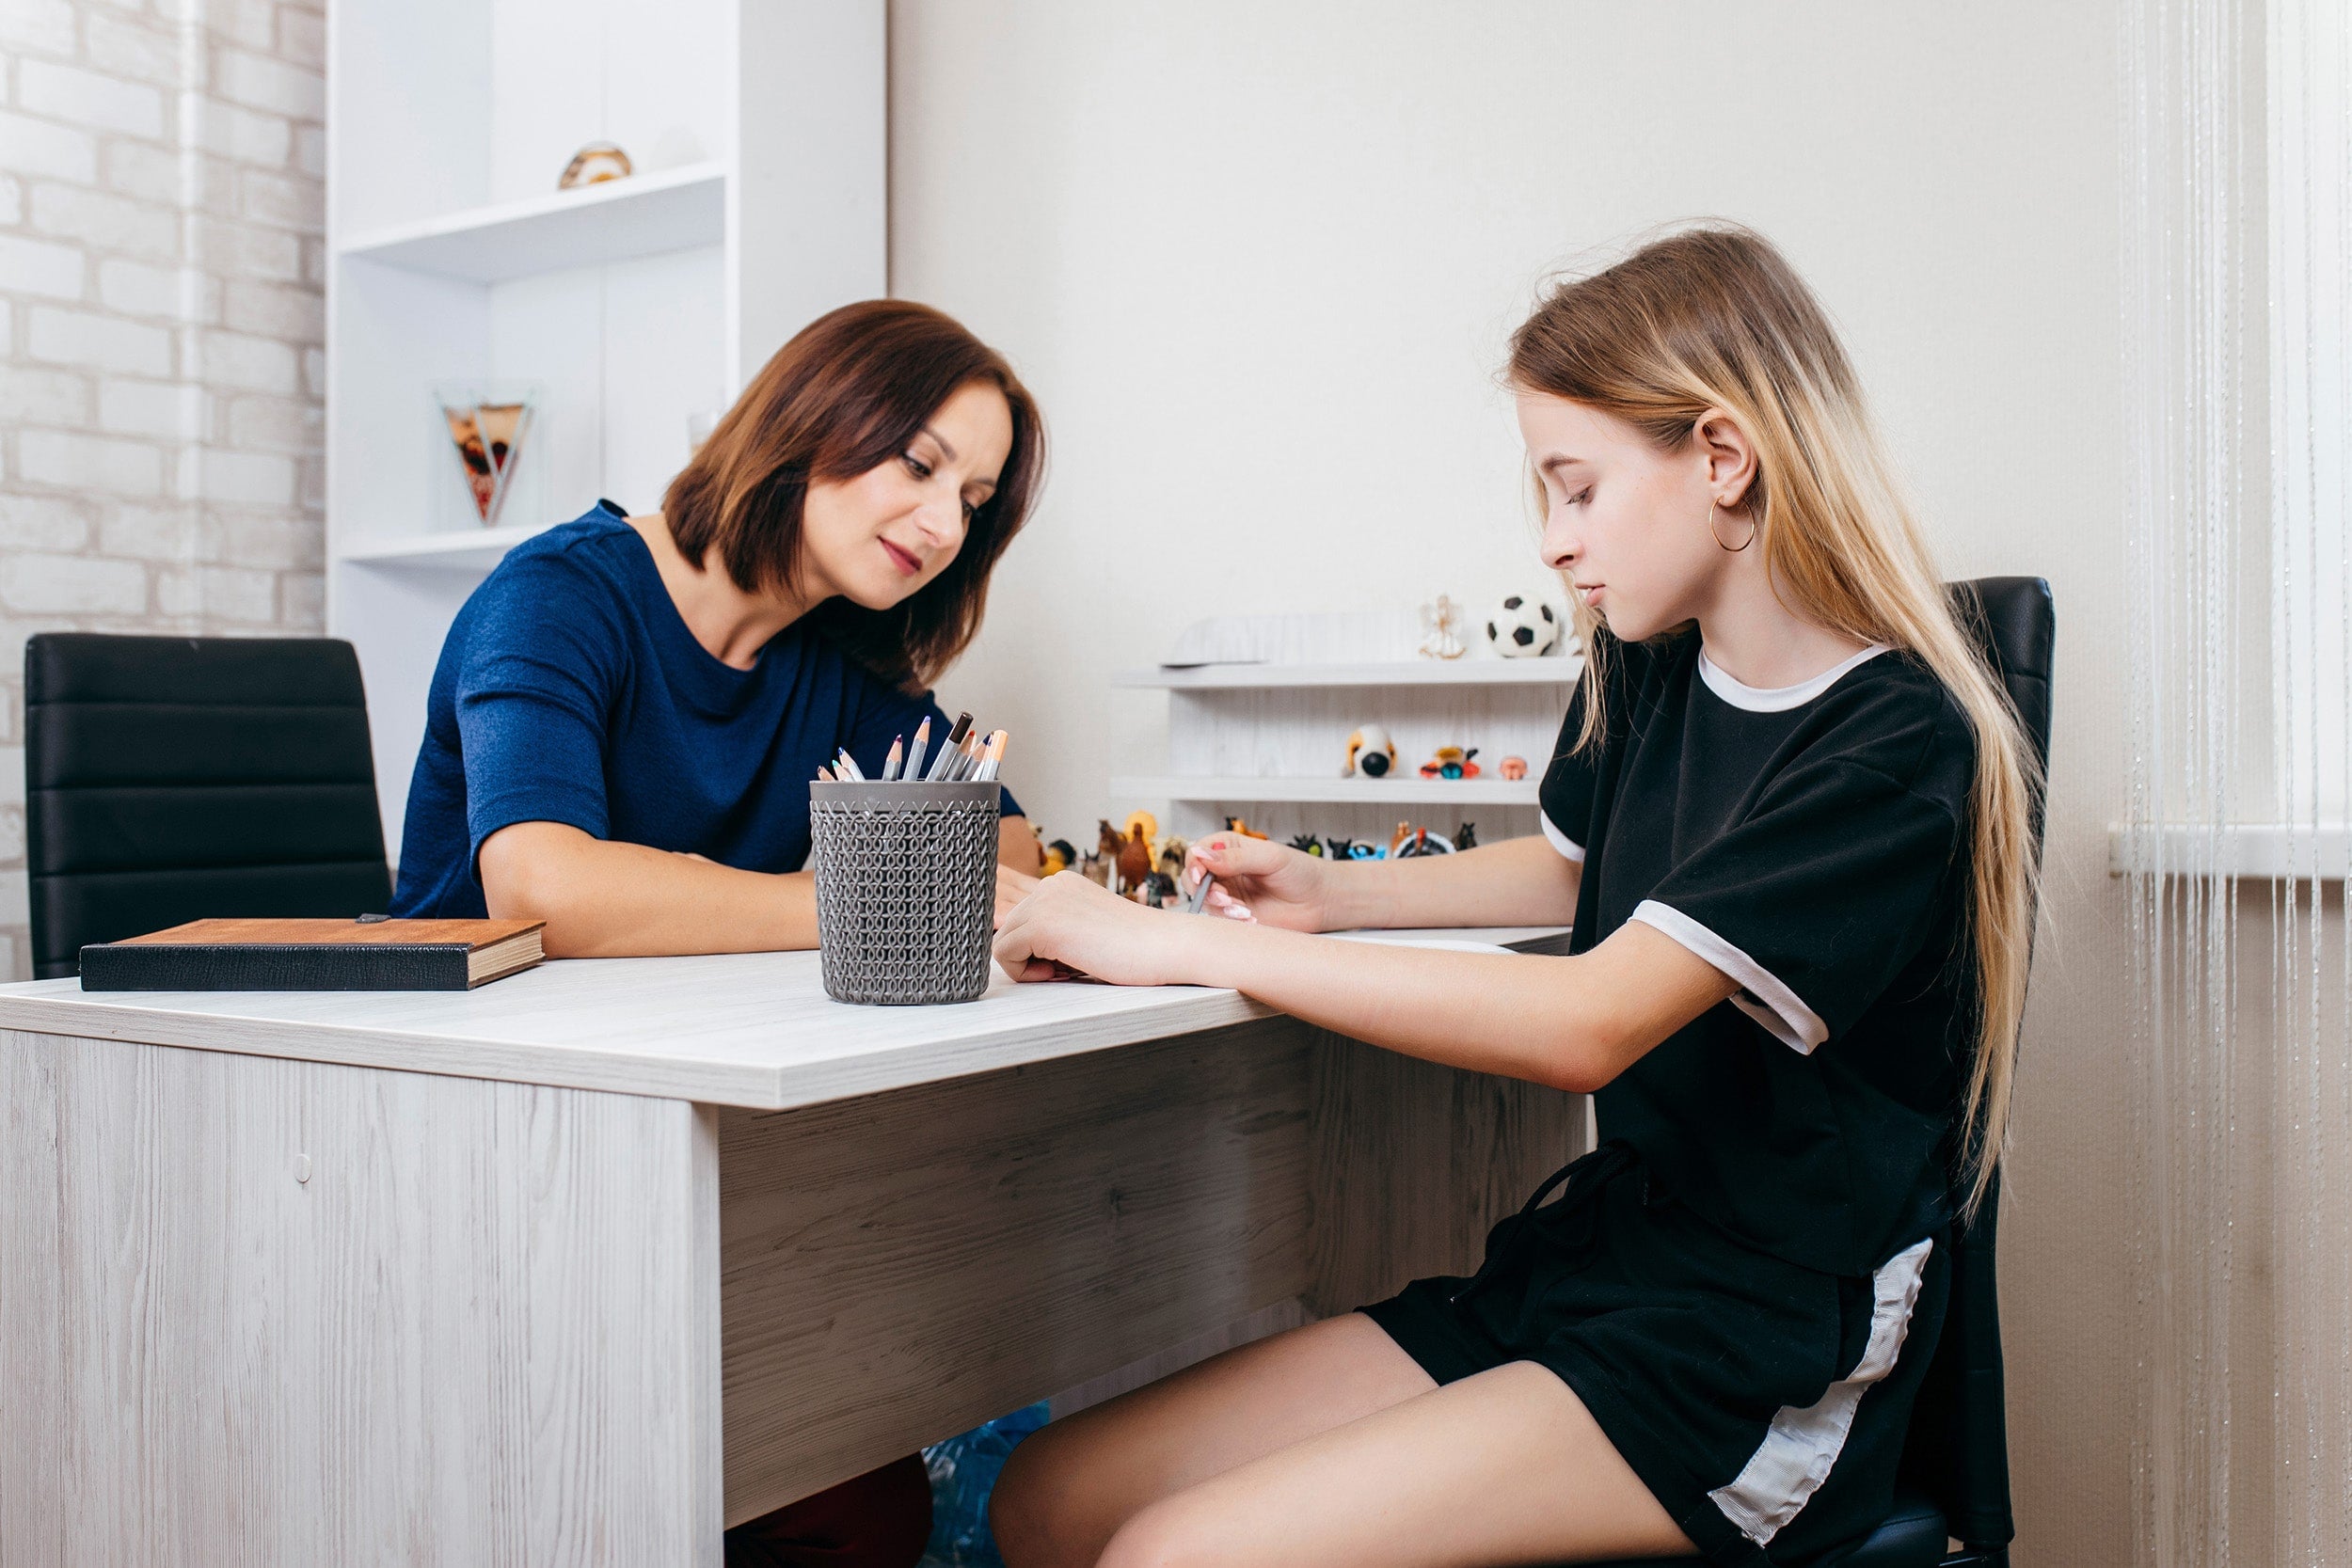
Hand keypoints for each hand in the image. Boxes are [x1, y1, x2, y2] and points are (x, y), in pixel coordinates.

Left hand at [993, 871, 1212, 985]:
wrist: (1168, 946)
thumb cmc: (1138, 948)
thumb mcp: (1087, 929)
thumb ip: (1055, 932)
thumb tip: (1018, 952)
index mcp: (1061, 885)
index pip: (1021, 921)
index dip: (1038, 950)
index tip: (1070, 960)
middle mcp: (1049, 885)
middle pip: (1008, 931)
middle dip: (1032, 957)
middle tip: (1071, 969)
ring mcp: (1044, 901)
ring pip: (1002, 943)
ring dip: (1030, 966)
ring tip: (1069, 970)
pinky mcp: (1042, 924)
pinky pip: (1004, 955)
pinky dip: (1026, 974)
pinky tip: (1063, 972)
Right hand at [1183, 833, 1344, 930]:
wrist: (1320, 900)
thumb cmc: (1300, 872)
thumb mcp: (1269, 857)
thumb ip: (1235, 858)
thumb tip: (1202, 856)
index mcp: (1229, 848)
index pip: (1197, 853)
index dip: (1195, 865)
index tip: (1202, 876)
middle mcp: (1224, 871)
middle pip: (1194, 879)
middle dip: (1206, 891)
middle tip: (1225, 898)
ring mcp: (1228, 895)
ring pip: (1205, 902)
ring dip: (1220, 908)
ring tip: (1243, 911)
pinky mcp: (1235, 916)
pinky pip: (1220, 921)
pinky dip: (1231, 922)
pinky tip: (1250, 920)